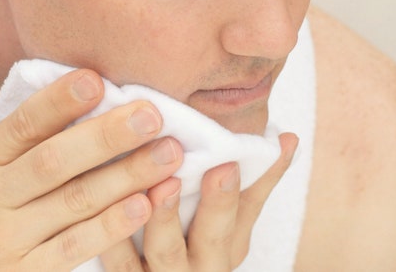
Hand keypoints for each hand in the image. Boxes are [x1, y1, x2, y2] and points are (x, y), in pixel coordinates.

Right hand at [0, 69, 183, 270]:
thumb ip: (19, 142)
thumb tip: (83, 94)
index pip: (22, 123)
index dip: (60, 101)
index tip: (97, 79)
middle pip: (54, 160)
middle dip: (108, 135)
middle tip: (153, 114)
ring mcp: (4, 239)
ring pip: (74, 201)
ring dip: (127, 176)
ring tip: (168, 155)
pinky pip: (75, 246)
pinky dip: (112, 225)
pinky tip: (144, 205)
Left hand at [99, 133, 298, 271]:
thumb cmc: (195, 248)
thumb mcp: (229, 224)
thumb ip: (254, 182)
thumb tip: (288, 136)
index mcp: (228, 243)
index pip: (249, 208)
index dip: (255, 184)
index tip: (249, 155)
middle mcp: (203, 264)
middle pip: (216, 235)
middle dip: (220, 203)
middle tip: (221, 168)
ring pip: (167, 251)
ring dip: (166, 218)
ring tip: (162, 186)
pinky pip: (120, 264)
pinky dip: (115, 239)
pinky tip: (108, 210)